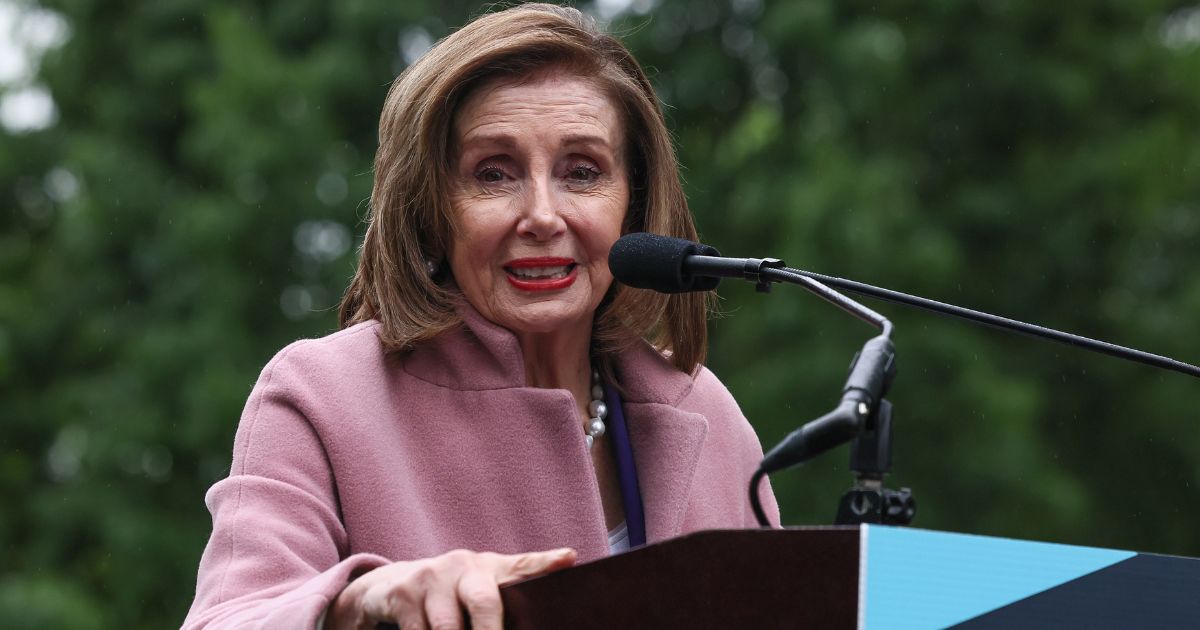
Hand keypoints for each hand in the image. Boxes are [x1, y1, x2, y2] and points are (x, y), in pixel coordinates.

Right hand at [324, 547, 576, 629]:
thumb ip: (505, 604)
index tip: (569, 558)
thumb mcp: (477, 593)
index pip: (523, 565)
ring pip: (449, 627)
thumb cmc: (450, 598)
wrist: (390, 588)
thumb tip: (542, 615)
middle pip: (485, 601)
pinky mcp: (402, 592)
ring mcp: (432, 575)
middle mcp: (463, 564)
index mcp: (490, 568)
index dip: (547, 562)